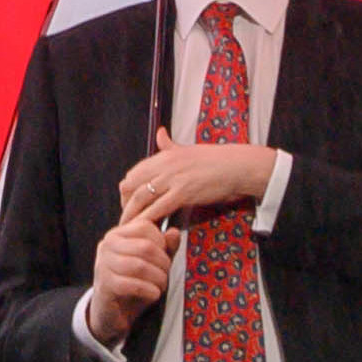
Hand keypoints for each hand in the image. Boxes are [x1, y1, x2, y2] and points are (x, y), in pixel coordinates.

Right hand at [84, 177, 181, 343]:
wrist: (109, 315)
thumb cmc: (132, 286)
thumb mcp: (152, 265)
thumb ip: (164, 248)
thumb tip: (175, 232)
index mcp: (120, 234)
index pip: (147, 226)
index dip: (163, 241)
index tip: (166, 256)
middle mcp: (109, 244)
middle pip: (148, 243)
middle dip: (163, 261)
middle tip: (165, 275)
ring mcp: (104, 262)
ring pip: (143, 262)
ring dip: (158, 277)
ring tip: (159, 286)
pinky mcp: (105, 282)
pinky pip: (135, 281)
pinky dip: (150, 289)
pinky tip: (151, 295)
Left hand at [114, 134, 275, 219]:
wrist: (236, 166)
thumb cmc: (216, 159)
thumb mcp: (188, 149)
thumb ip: (169, 144)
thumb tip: (159, 133)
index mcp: (164, 155)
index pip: (134, 173)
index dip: (127, 190)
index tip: (129, 202)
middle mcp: (164, 165)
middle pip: (130, 185)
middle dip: (125, 204)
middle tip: (128, 217)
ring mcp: (172, 179)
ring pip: (140, 198)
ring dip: (132, 215)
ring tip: (129, 228)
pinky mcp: (182, 193)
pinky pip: (157, 209)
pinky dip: (148, 219)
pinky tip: (146, 228)